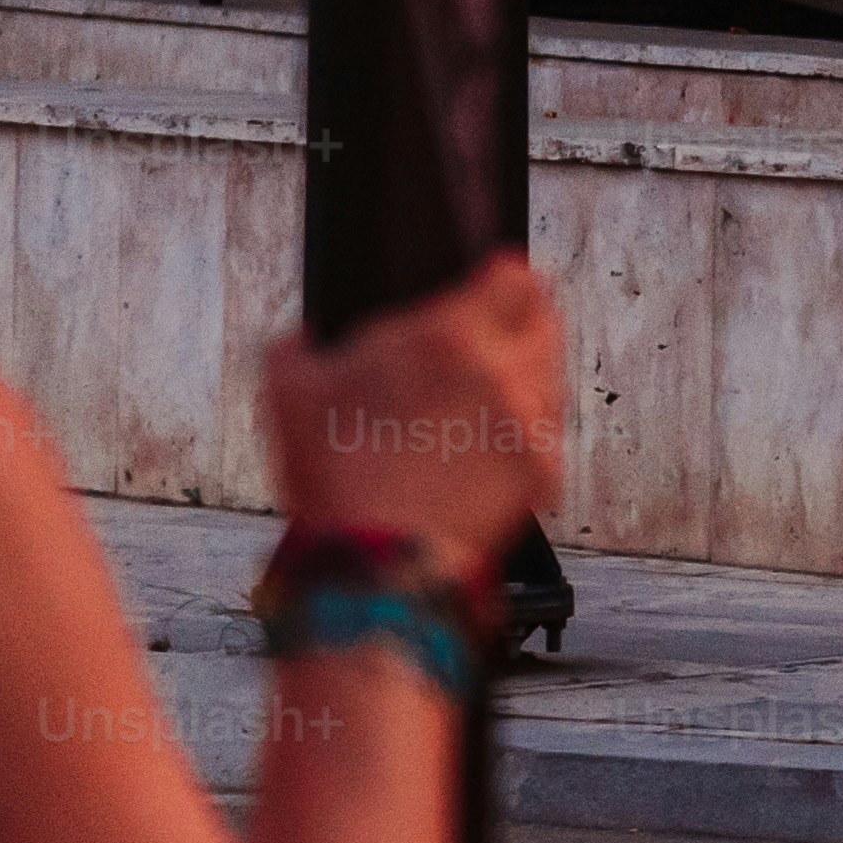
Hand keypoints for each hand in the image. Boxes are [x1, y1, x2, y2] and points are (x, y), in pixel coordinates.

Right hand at [259, 254, 563, 582]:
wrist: (377, 565)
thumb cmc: (336, 480)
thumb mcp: (291, 393)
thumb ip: (301, 345)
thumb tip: (307, 336)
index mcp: (449, 338)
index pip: (515, 277)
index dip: (503, 278)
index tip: (492, 282)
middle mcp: (504, 371)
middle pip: (546, 320)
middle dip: (521, 321)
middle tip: (492, 337)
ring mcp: (532, 421)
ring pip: (551, 374)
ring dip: (525, 373)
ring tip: (480, 397)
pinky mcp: (546, 468)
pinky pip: (547, 431)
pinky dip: (525, 430)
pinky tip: (487, 445)